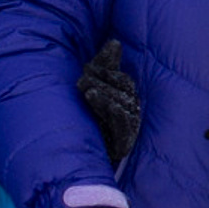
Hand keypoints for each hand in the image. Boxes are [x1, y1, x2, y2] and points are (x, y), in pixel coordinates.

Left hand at [76, 40, 143, 167]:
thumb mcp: (93, 93)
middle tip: (83, 74)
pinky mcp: (124, 142)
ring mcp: (130, 128)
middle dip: (103, 78)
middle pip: (124, 86)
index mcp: (125, 100)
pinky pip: (121, 118)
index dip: (108, 66)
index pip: (121, 77)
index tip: (93, 60)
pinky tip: (92, 95)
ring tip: (83, 85)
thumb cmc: (85, 126)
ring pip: (122, 100)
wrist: (77, 165)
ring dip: (101, 90)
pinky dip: (108, 105)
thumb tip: (115, 41)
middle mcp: (131, 112)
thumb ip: (105, 67)